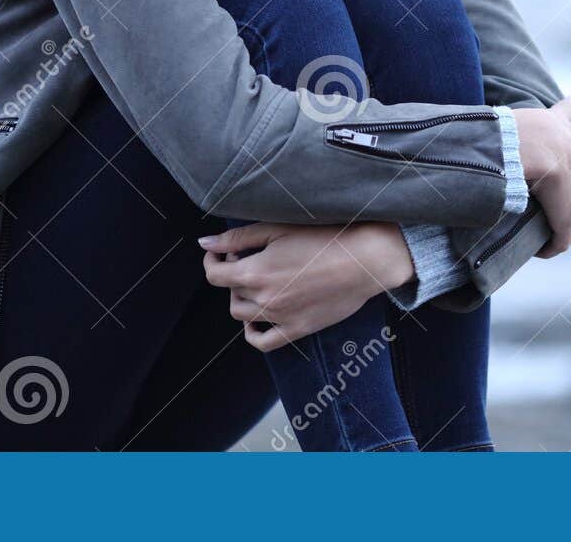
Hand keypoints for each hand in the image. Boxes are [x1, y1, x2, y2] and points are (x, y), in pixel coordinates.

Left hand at [197, 221, 413, 351]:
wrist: (365, 259)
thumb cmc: (325, 237)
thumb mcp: (278, 229)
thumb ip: (238, 238)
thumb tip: (204, 242)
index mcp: (255, 272)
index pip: (214, 275)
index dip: (213, 261)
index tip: (223, 253)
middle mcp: (264, 299)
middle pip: (230, 293)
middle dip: (233, 275)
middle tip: (250, 259)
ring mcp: (280, 317)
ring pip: (242, 316)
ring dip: (242, 299)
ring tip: (259, 282)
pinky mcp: (297, 329)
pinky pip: (263, 341)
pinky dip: (253, 332)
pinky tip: (258, 316)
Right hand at [513, 94, 570, 257]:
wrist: (534, 145)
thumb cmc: (540, 129)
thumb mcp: (557, 116)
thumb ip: (567, 110)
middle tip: (555, 218)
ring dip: (563, 233)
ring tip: (545, 236)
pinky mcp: (566, 221)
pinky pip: (560, 242)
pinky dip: (551, 248)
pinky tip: (539, 251)